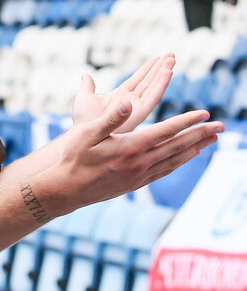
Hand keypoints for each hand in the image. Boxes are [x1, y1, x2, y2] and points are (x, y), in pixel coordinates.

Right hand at [51, 103, 221, 211]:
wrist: (68, 189)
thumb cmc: (74, 157)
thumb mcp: (86, 133)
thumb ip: (109, 118)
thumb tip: (125, 102)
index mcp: (131, 147)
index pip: (166, 131)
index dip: (187, 121)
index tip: (206, 114)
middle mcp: (140, 162)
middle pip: (178, 145)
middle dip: (201, 134)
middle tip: (221, 126)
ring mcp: (141, 174)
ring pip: (176, 159)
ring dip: (196, 148)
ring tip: (212, 140)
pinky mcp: (137, 183)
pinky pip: (166, 170)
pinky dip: (181, 161)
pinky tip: (188, 156)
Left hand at [73, 54, 173, 133]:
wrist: (84, 132)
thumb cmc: (83, 121)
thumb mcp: (85, 98)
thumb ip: (88, 86)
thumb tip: (86, 75)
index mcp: (120, 97)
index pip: (138, 79)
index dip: (147, 68)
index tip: (157, 57)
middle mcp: (131, 102)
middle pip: (149, 81)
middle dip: (160, 68)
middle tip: (171, 54)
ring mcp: (137, 107)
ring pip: (154, 87)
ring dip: (164, 73)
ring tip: (172, 58)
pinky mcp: (141, 113)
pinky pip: (154, 97)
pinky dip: (162, 84)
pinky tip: (168, 72)